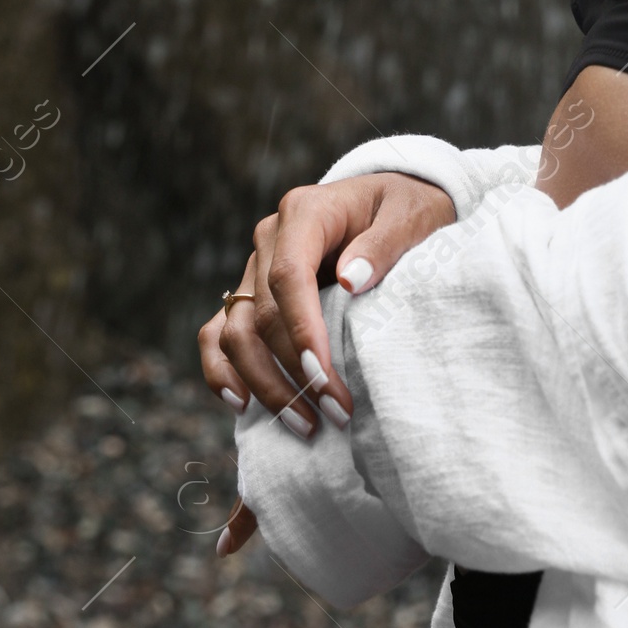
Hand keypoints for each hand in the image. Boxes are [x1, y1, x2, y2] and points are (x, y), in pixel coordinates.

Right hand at [197, 170, 455, 554]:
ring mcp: (254, 267)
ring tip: (306, 426)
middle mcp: (269, 238)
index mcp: (305, 212)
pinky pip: (218, 333)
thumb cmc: (404, 209)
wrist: (389, 202)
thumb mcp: (410, 216)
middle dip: (295, 371)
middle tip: (336, 414)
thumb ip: (384, 243)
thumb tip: (353, 280)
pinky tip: (242, 405)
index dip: (302, 331)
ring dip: (264, 384)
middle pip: (263, 313)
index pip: (289, 276)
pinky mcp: (250, 294)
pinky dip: (221, 370)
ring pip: (236, 331)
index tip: (324, 377)